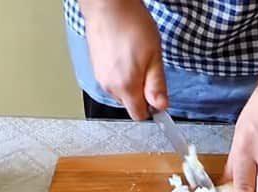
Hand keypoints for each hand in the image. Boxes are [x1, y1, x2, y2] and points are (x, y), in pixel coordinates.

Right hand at [81, 0, 167, 119]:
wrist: (108, 6)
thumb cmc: (131, 26)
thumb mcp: (154, 56)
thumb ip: (157, 85)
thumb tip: (161, 106)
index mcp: (126, 87)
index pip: (138, 115)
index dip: (151, 109)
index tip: (157, 97)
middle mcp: (110, 87)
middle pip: (130, 103)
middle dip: (141, 92)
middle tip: (148, 67)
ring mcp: (100, 78)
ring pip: (121, 91)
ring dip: (130, 81)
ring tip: (134, 57)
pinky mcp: (96, 69)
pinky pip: (112, 80)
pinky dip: (120, 73)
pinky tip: (124, 54)